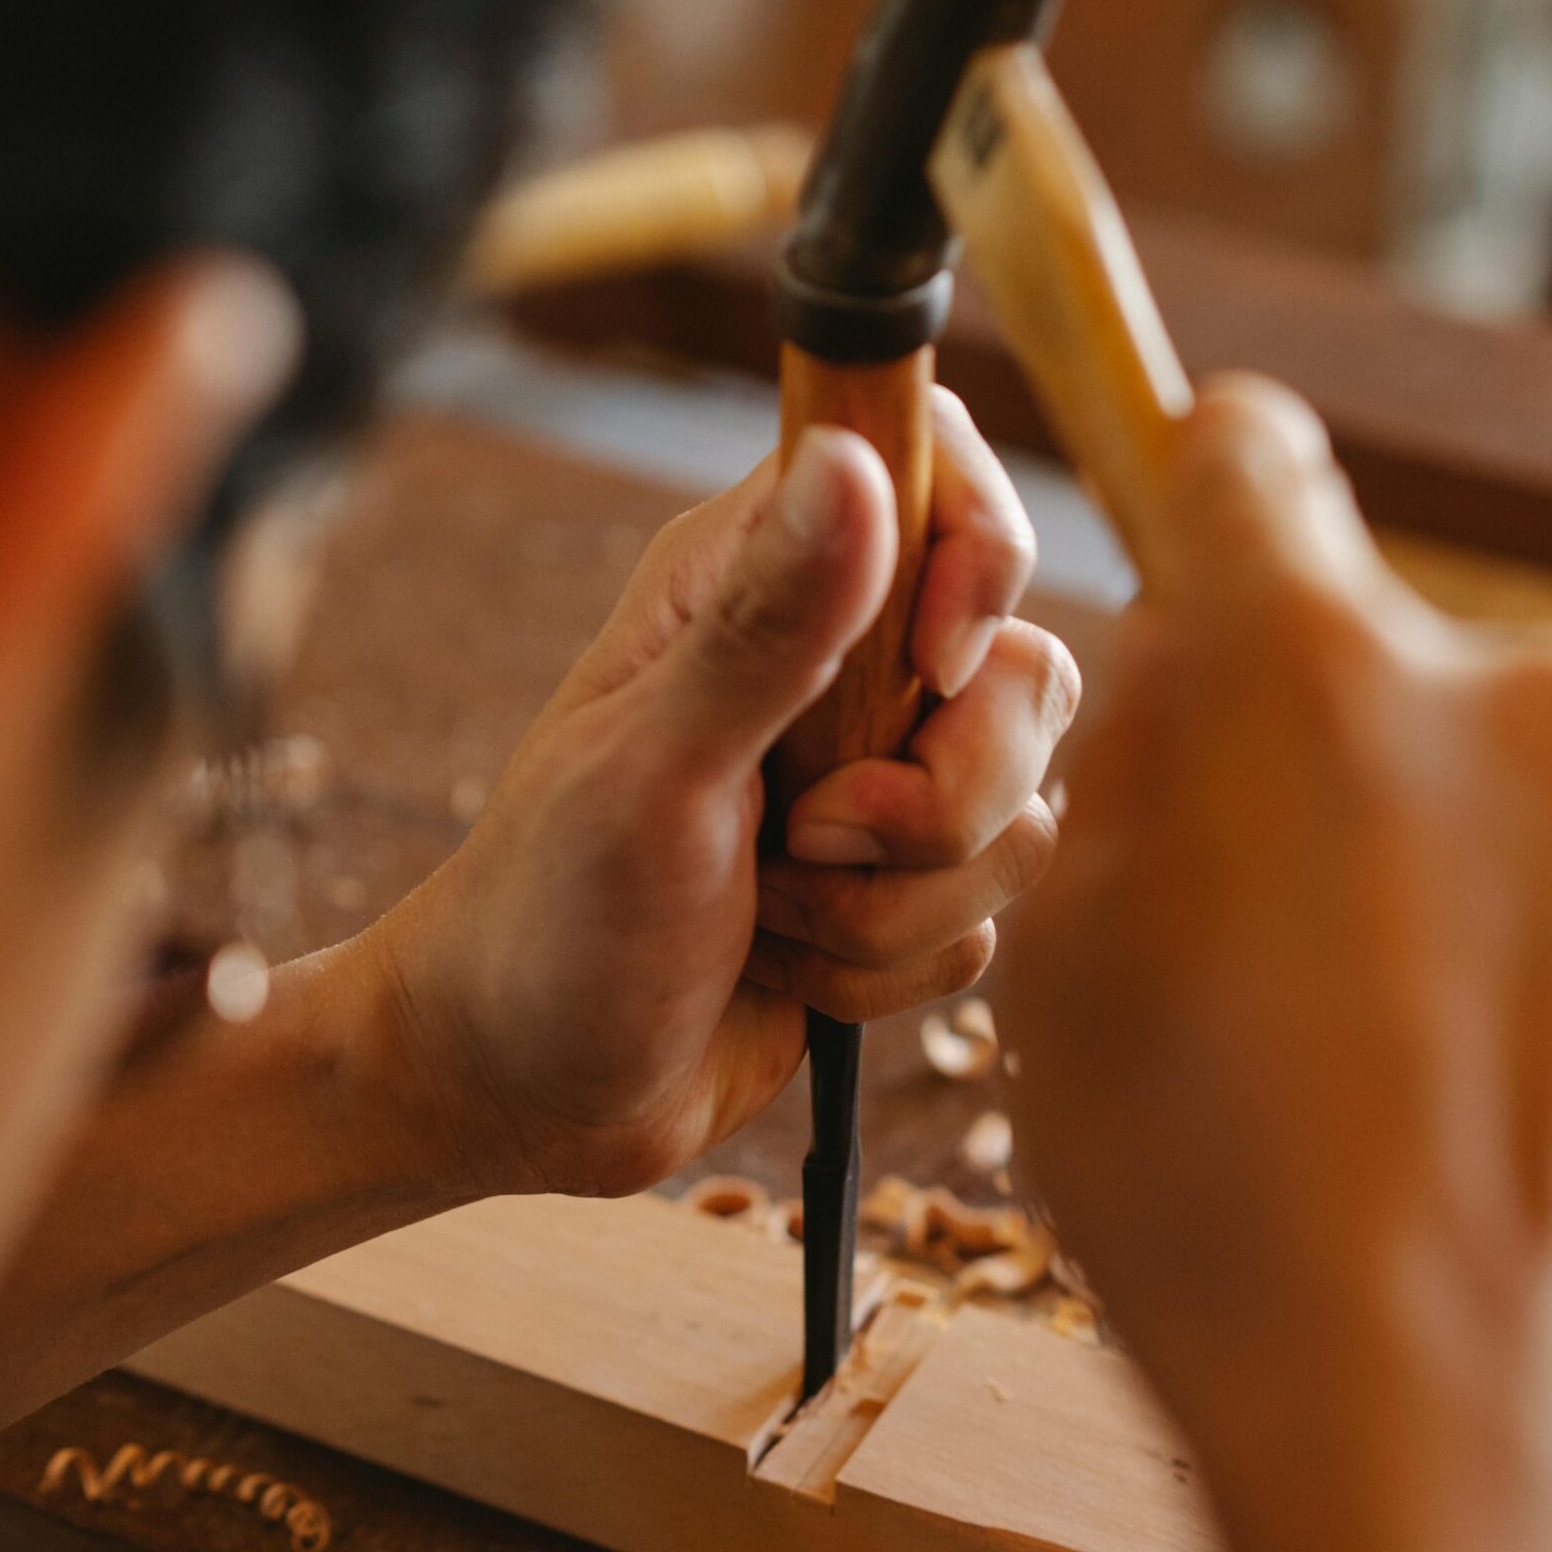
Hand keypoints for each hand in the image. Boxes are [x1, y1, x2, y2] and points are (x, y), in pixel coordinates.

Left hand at [369, 390, 1076, 1197]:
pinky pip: (984, 918)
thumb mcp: (652, 770)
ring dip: (894, 903)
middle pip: (1023, 673)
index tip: (931, 669)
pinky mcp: (898, 888)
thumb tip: (854, 460)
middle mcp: (834, 663)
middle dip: (942, 796)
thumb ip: (766, 626)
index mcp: (754, 577)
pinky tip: (785, 966)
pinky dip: (887, 966)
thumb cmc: (552, 917)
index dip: (979, 560)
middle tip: (805, 834)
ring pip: (1019, 815)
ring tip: (769, 912)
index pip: (938, 470)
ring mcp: (875, 781)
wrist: (527, 1091)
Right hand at [1004, 377, 1551, 1551]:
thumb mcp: (1059, 968)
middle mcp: (1511, 685)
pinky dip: (1545, 954)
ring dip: (1440, 865)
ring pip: (1502, 780)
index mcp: (1304, 669)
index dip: (1202, 500)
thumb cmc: (1215, 1206)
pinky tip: (1487, 1096)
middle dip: (1321, 752)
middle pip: (1385, 652)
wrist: (1454, 1424)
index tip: (1198, 551)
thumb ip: (1125, 767)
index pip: (1248, 459)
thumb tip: (1188, 669)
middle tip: (1267, 938)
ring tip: (1386, 1063)